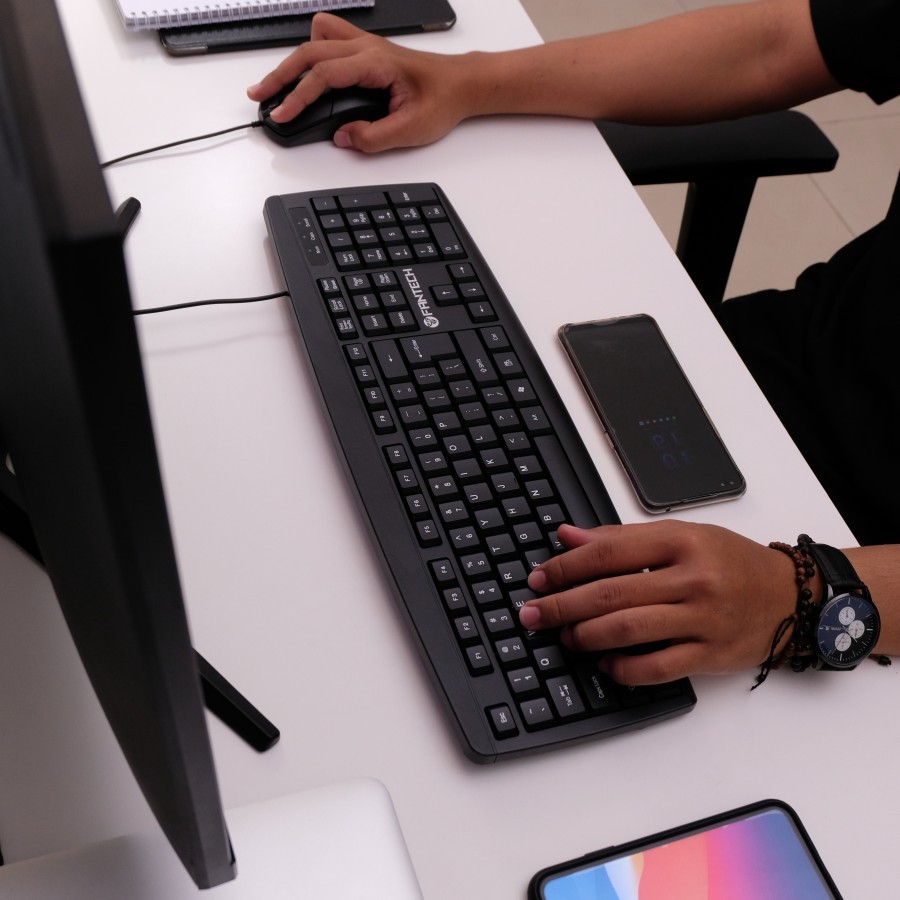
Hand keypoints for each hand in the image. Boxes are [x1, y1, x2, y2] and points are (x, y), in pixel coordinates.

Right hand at [246, 13, 476, 151]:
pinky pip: (328, 37)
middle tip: (260, 98)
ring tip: (275, 88)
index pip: (324, 75)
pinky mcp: (364, 50)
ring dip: (292, 62)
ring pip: (315, 40)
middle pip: (309, 52)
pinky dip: (311, 52)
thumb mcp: (412, 129)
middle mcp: (366, 48)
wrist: (461, 84)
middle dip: (280, 76)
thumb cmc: (442, 100)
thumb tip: (343, 136)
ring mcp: (364, 45)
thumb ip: (375, 136)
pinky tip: (306, 73)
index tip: (282, 115)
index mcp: (376, 63)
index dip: (298, 96)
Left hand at [519, 521, 797, 684]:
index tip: (539, 578)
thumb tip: (567, 536)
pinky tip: (604, 664)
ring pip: (628, 630)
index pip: (608, 551)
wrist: (789, 597)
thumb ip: (622, 538)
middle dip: (562, 605)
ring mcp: (702, 619)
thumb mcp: (680, 536)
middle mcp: (691, 579)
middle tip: (532, 613)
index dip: (565, 566)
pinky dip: (623, 669)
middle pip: (610, 593)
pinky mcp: (710, 655)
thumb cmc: (730, 562)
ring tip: (565, 636)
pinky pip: (657, 668)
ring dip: (586, 635)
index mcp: (679, 542)